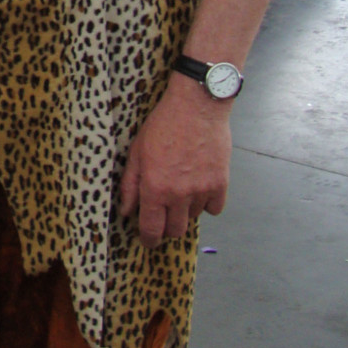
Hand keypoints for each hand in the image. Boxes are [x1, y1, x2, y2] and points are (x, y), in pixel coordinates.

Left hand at [119, 74, 230, 246]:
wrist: (197, 106)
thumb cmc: (163, 125)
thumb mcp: (137, 152)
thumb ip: (130, 185)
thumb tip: (126, 211)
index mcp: (155, 188)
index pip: (152, 230)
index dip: (148, 239)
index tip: (148, 240)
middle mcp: (179, 195)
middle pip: (175, 231)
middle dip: (166, 227)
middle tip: (163, 214)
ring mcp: (202, 191)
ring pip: (193, 218)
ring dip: (185, 210)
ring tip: (180, 188)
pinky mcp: (221, 184)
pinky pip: (214, 209)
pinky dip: (206, 203)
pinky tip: (198, 186)